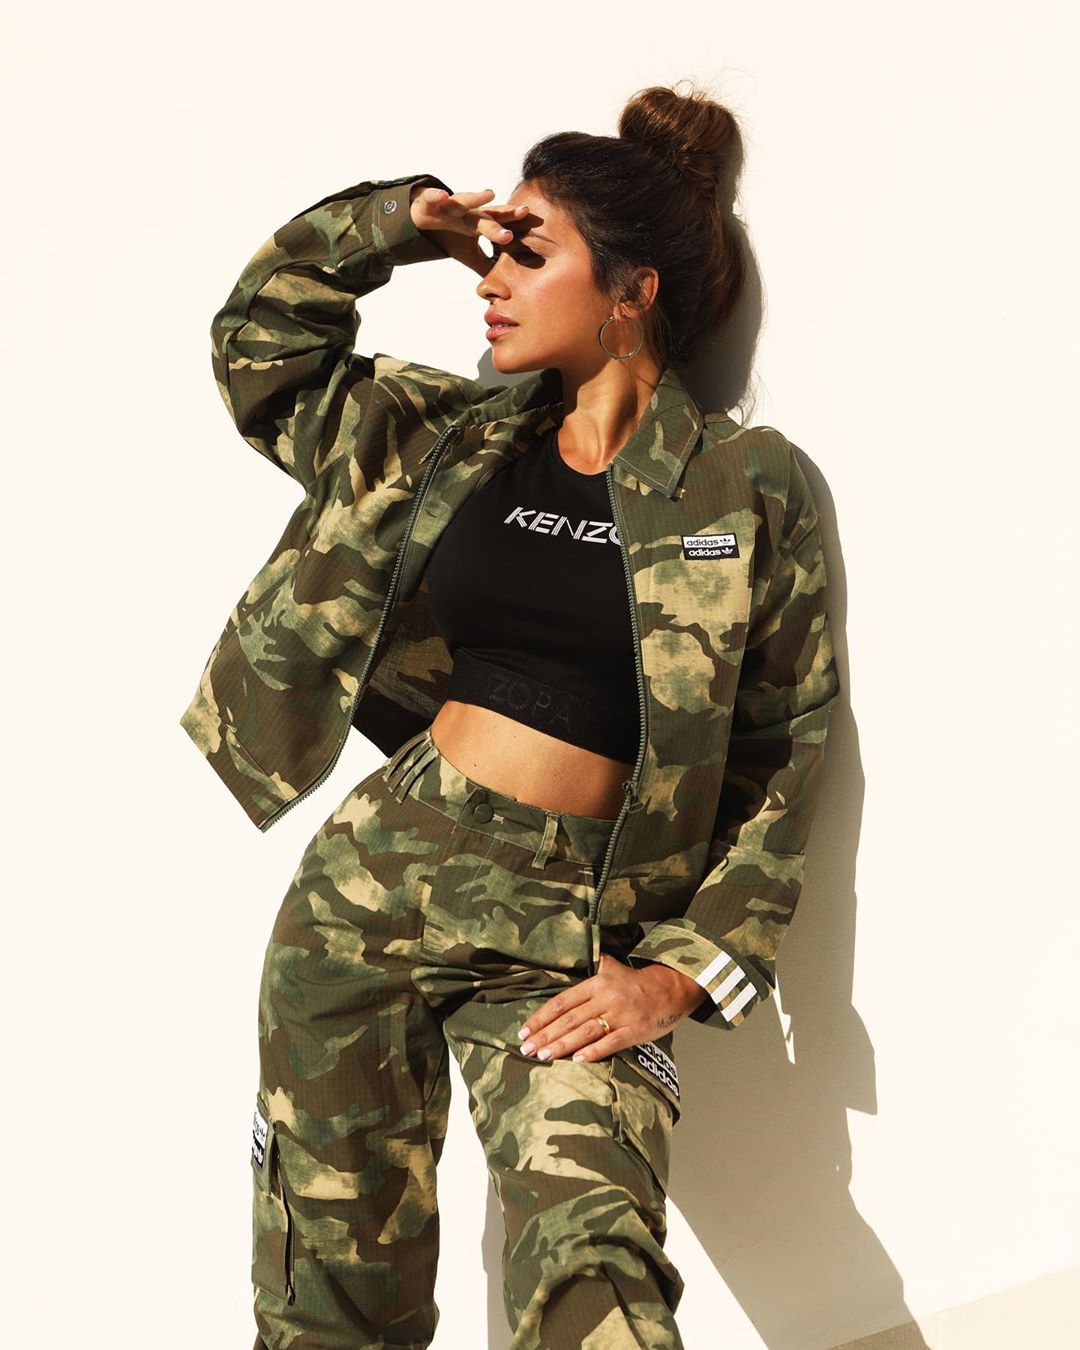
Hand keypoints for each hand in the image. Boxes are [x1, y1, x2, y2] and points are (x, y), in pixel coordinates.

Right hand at [409, 184, 526, 275]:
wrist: (421, 217)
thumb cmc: (451, 234)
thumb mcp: (469, 253)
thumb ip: (486, 266)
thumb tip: (504, 290)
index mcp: (479, 224)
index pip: (501, 224)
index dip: (516, 224)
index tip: (535, 224)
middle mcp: (468, 213)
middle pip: (488, 214)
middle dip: (505, 214)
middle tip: (523, 211)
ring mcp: (450, 206)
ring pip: (464, 201)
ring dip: (476, 198)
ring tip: (490, 193)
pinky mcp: (430, 203)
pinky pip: (433, 198)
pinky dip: (438, 196)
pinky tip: (444, 196)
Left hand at [516, 953, 708, 1063]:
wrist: (672, 988)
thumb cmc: (637, 982)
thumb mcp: (613, 968)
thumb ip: (591, 968)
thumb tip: (570, 958)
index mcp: (597, 982)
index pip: (562, 1001)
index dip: (541, 1016)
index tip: (524, 1029)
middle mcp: (606, 997)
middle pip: (569, 1018)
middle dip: (545, 1034)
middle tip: (526, 1048)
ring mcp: (621, 1015)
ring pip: (585, 1032)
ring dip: (562, 1045)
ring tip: (543, 1055)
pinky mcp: (635, 1031)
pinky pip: (611, 1043)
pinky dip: (593, 1052)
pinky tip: (576, 1060)